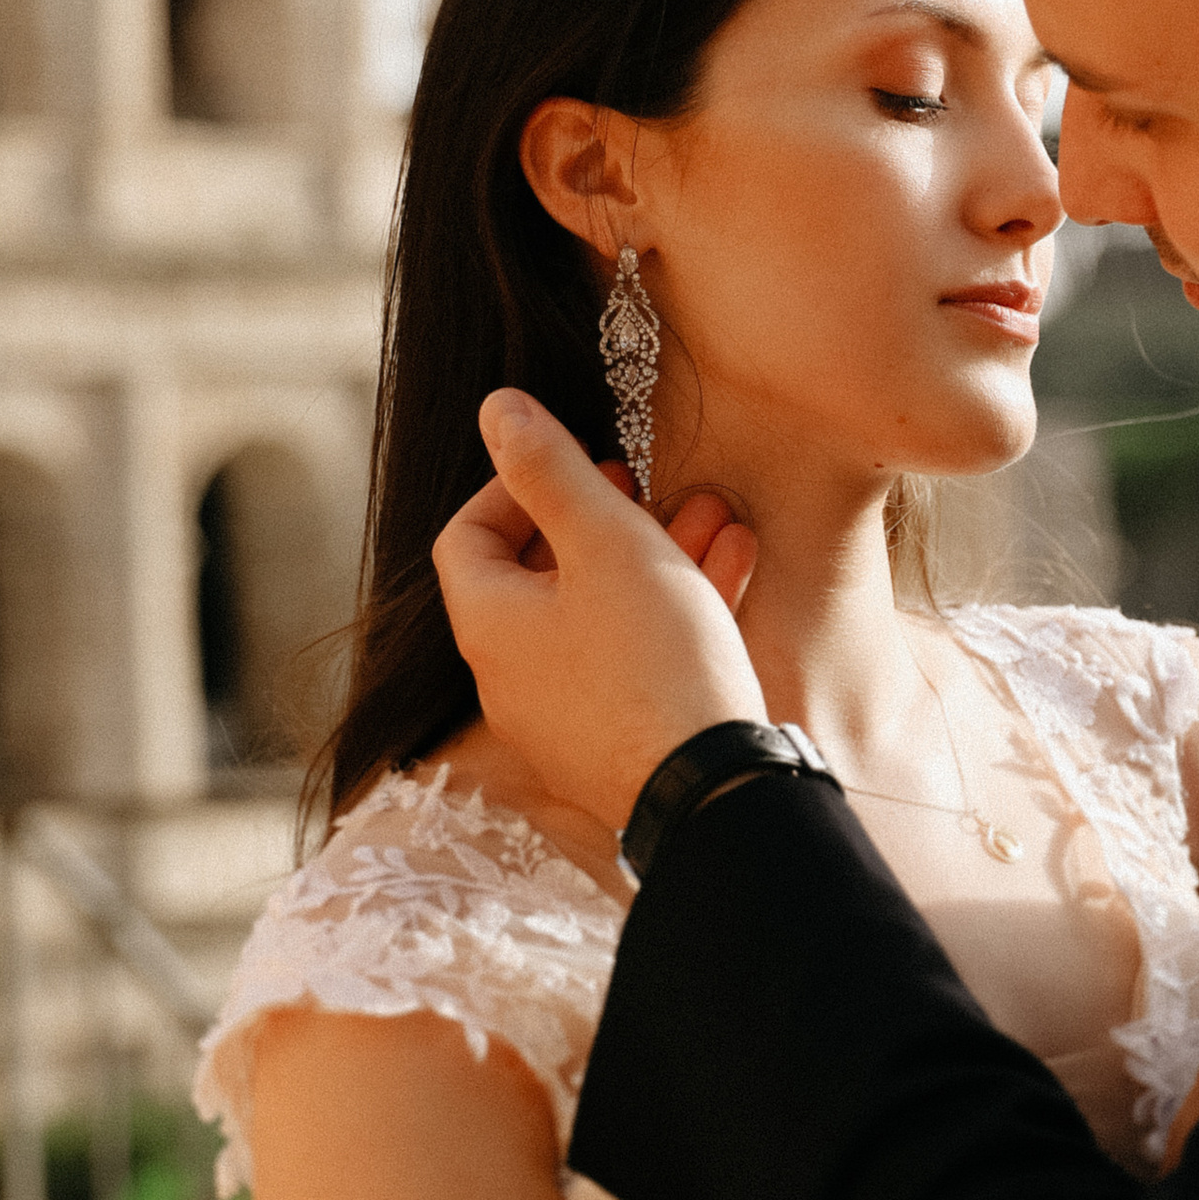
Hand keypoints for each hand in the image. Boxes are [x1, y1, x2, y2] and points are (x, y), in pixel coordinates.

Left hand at [433, 392, 766, 831]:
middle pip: (541, 575)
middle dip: (603, 517)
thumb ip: (552, 469)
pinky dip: (670, 612)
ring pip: (600, 614)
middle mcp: (513, 676)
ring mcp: (565, 716)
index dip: (515, 486)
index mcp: (491, 624)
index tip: (576, 464)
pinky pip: (634, 659)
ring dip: (651, 557)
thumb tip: (497, 409)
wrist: (712, 789)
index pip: (467, 536)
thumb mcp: (606, 541)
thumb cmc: (653, 661)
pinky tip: (730, 566)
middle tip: (646, 488)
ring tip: (711, 514)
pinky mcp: (619, 741)